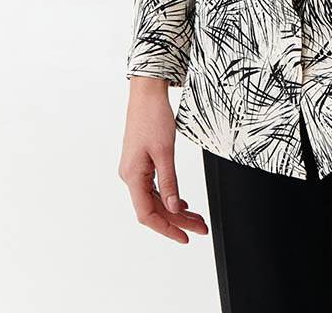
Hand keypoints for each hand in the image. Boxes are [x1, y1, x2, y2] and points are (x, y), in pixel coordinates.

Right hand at [119, 77, 208, 243]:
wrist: (146, 94)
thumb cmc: (152, 117)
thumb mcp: (164, 151)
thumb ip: (170, 181)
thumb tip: (175, 208)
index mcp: (132, 176)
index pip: (147, 214)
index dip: (166, 229)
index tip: (185, 237)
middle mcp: (131, 176)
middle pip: (155, 209)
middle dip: (178, 221)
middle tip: (200, 228)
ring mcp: (135, 170)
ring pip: (157, 199)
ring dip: (176, 210)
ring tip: (197, 218)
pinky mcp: (141, 164)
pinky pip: (155, 188)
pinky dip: (170, 197)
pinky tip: (182, 202)